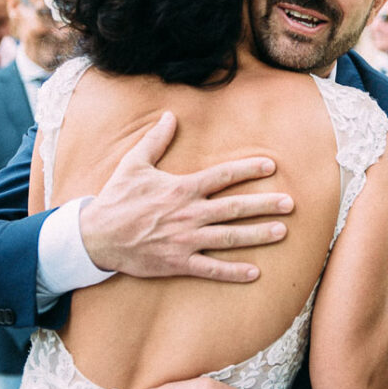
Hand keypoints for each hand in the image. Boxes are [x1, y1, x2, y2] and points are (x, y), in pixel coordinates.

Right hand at [80, 112, 292, 282]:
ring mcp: (185, 240)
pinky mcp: (178, 263)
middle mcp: (189, 214)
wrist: (96, 237)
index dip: (249, 169)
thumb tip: (170, 115)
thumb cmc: (116, 199)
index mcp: (182, 188)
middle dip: (265, 205)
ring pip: (230, 237)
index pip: (223, 176)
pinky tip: (255, 273)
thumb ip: (155, 140)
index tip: (272, 166)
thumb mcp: (134, 164)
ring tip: (282, 232)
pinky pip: (211, 269)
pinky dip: (233, 272)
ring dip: (258, 235)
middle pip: (235, 208)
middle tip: (291, 203)